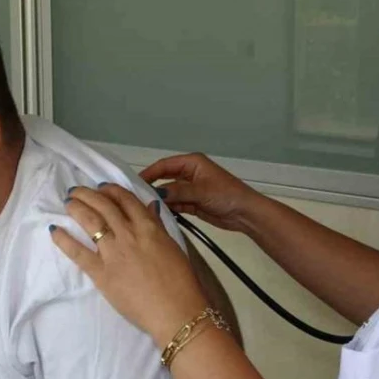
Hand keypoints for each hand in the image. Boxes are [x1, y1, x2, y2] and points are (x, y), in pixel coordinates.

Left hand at [50, 184, 209, 344]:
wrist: (174, 311)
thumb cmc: (181, 282)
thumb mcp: (172, 246)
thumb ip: (158, 226)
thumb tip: (150, 206)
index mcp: (148, 227)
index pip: (126, 200)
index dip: (111, 190)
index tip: (101, 187)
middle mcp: (128, 234)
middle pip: (104, 206)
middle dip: (88, 195)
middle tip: (76, 191)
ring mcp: (113, 252)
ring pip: (90, 222)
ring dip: (76, 208)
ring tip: (67, 202)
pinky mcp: (101, 273)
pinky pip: (78, 252)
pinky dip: (64, 240)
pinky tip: (54, 230)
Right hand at [141, 153, 262, 233]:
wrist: (245, 214)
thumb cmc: (226, 195)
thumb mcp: (201, 191)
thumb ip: (178, 192)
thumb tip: (156, 194)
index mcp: (192, 163)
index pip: (164, 165)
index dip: (149, 173)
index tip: (134, 184)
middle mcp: (189, 174)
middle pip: (165, 179)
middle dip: (152, 187)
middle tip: (134, 197)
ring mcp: (190, 189)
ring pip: (169, 193)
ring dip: (160, 200)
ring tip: (142, 208)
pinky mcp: (193, 203)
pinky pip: (176, 204)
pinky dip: (168, 209)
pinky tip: (156, 214)